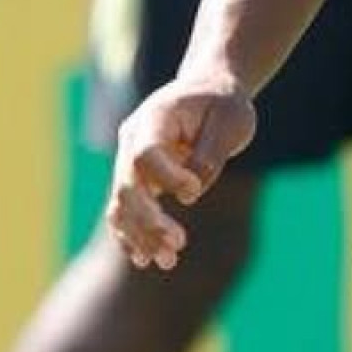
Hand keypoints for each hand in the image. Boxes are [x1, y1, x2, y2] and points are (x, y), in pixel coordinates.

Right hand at [106, 77, 256, 268]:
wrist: (210, 90)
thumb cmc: (223, 104)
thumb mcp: (230, 123)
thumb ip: (209, 157)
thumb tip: (189, 195)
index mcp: (155, 117)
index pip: (145, 154)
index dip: (167, 178)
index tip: (196, 190)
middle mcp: (133, 138)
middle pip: (127, 185)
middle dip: (148, 219)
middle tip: (179, 243)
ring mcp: (130, 159)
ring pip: (122, 204)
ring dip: (140, 235)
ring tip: (168, 261)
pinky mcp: (138, 178)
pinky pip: (125, 210)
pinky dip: (133, 235)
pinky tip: (146, 260)